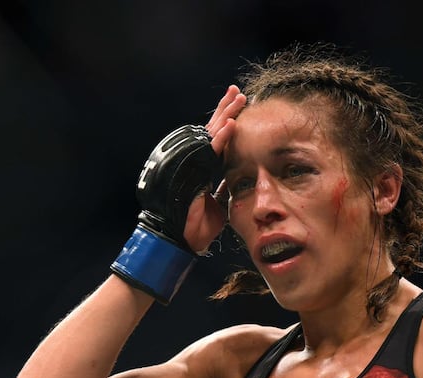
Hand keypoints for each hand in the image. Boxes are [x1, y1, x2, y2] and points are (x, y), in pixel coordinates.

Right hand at [183, 86, 245, 252]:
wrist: (183, 239)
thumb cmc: (199, 225)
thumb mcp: (219, 201)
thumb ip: (226, 185)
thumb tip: (238, 174)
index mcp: (201, 166)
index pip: (215, 140)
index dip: (227, 123)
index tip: (239, 107)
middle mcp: (195, 161)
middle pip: (212, 130)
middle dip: (226, 110)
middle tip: (238, 92)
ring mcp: (191, 163)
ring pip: (210, 135)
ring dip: (226, 116)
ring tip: (238, 99)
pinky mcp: (192, 171)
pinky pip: (209, 151)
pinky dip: (220, 138)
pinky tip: (232, 124)